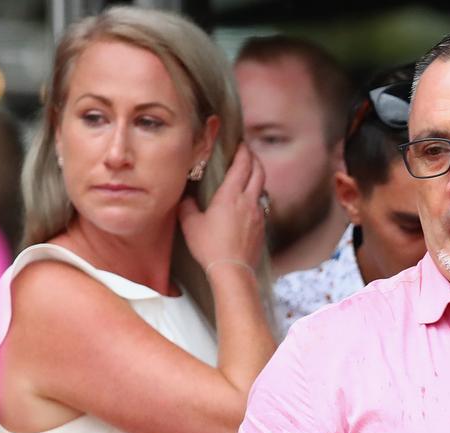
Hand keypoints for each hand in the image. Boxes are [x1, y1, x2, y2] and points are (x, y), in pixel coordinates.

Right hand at [179, 143, 266, 273]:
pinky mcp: (262, 228)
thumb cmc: (210, 247)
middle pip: (259, 172)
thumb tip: (186, 198)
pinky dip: (257, 198)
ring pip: (263, 189)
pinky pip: (262, 206)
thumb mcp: (191, 224)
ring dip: (258, 178)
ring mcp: (258, 214)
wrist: (233, 270)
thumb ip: (187, 207)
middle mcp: (248, 201)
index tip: (241, 144)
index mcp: (231, 195)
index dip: (243, 151)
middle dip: (254, 159)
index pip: (242, 165)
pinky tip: (250, 203)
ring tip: (250, 176)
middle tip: (248, 153)